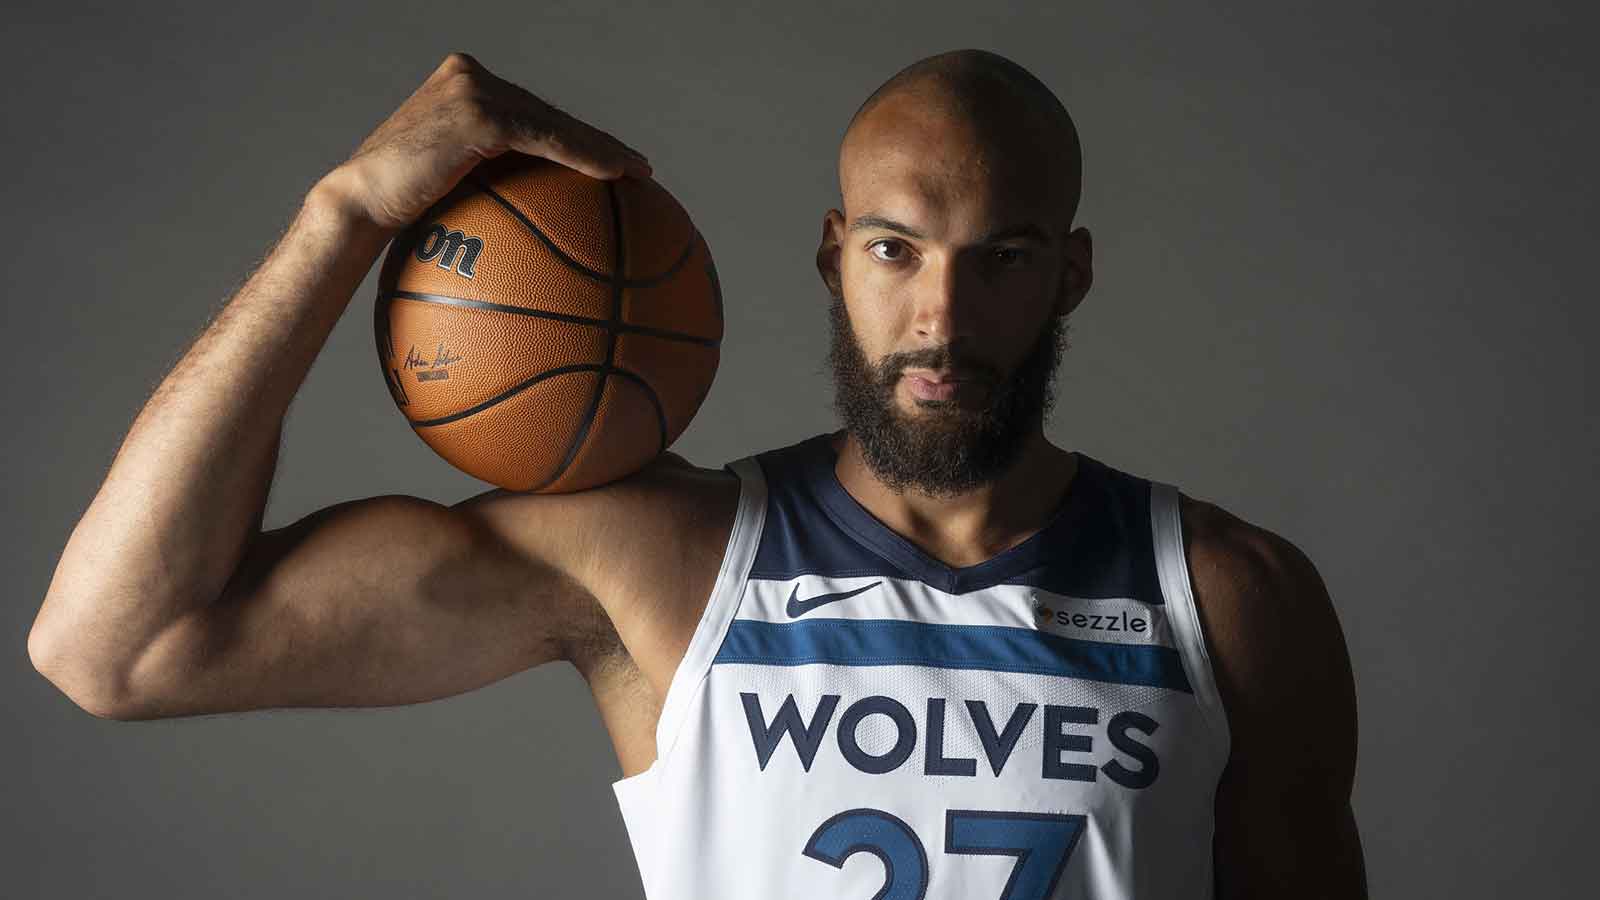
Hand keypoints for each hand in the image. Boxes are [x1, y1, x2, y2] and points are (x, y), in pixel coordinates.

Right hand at [323, 52, 651, 230]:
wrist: (358, 206)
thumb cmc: (397, 214)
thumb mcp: (444, 188)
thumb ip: (482, 180)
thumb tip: (529, 221)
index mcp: (463, 87)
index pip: (532, 112)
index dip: (575, 136)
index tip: (613, 162)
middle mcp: (469, 77)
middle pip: (550, 113)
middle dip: (598, 141)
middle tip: (638, 168)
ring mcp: (473, 89)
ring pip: (554, 121)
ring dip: (604, 148)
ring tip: (639, 173)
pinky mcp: (479, 112)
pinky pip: (545, 138)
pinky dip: (583, 157)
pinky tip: (614, 177)